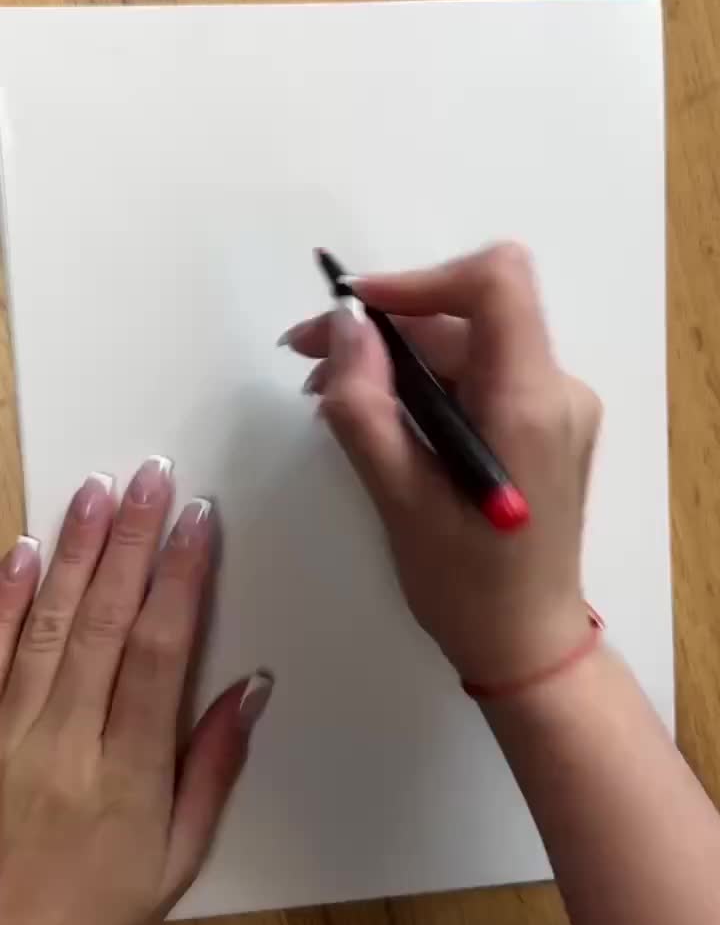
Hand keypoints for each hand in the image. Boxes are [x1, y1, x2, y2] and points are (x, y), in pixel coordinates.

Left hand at [0, 458, 271, 924]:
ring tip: (98, 489)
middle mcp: (63, 744)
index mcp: (126, 774)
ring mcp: (7, 737)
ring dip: (75, 552)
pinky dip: (2, 601)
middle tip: (154, 476)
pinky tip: (21, 551)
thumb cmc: (94, 919)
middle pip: (102, 622)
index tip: (199, 520)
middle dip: (133, 541)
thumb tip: (251, 687)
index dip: (182, 578)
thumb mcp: (179, 860)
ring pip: (44, 626)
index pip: (159, 651)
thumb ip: (214, 766)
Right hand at [282, 244, 599, 685]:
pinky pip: (477, 377)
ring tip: (328, 393)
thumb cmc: (466, 585)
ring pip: (467, 345)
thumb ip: (365, 407)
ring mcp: (553, 405)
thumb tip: (344, 327)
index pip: (496, 282)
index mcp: (530, 401)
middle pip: (468, 316)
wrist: (525, 644)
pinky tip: (376, 415)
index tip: (353, 313)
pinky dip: (422, 385)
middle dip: (385, 327)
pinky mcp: (541, 424)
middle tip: (306, 357)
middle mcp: (555, 388)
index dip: (419, 280)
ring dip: (395, 359)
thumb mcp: (399, 499)